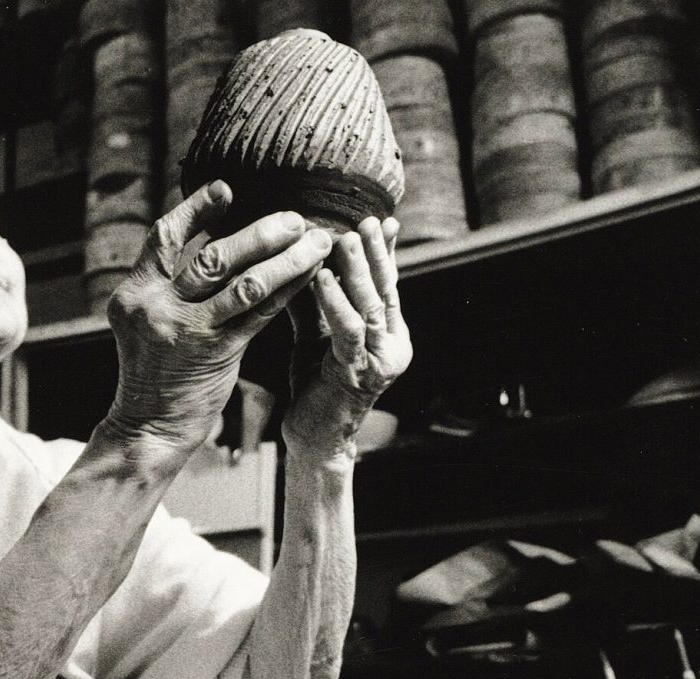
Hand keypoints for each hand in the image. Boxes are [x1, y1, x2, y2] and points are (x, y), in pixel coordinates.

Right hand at [103, 181, 333, 452]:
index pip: (164, 238)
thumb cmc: (154, 371)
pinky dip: (288, 290)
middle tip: (295, 219)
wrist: (149, 427)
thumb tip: (216, 236)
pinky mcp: (216, 354)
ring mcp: (187, 331)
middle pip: (214, 256)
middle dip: (261, 233)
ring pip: (245, 283)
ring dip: (287, 259)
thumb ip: (170, 285)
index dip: (195, 209)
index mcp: (134, 293)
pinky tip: (310, 275)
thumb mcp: (146, 321)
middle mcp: (156, 308)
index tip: (228, 189)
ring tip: (318, 242)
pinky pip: (261, 314)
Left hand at [284, 217, 412, 461]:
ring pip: (372, 306)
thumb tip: (305, 255)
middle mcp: (394, 345)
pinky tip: (321, 278)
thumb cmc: (315, 383)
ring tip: (344, 239)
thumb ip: (317, 299)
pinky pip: (348, 331)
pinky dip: (334, 302)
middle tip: (365, 221)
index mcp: (390, 333)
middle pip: (386, 290)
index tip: (383, 220)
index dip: (385, 253)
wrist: (313, 436)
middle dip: (376, 254)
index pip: (389, 285)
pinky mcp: (359, 374)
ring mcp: (381, 361)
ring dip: (358, 271)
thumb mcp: (317, 333)